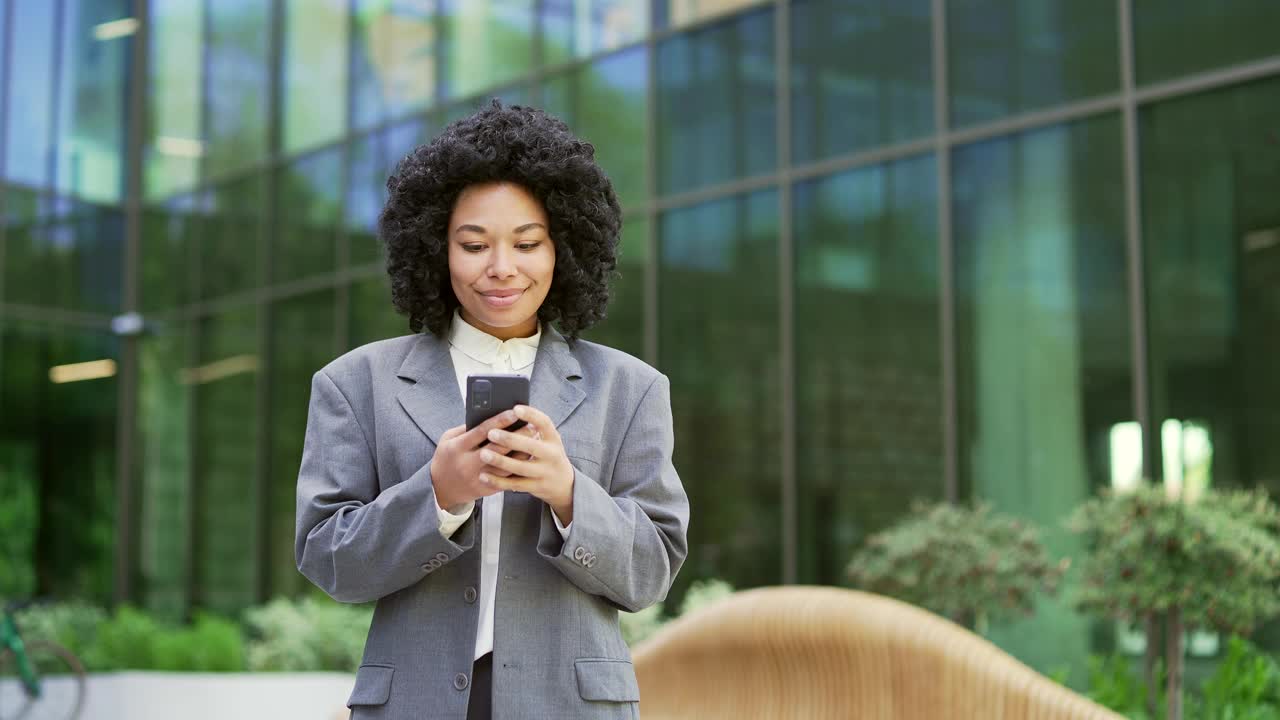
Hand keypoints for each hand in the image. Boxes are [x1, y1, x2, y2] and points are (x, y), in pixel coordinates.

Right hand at [430, 411, 539, 509]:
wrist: (440, 489)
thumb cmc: (447, 457)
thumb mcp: (448, 439)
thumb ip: (466, 428)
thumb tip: (490, 416)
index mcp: (458, 448)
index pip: (482, 431)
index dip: (500, 421)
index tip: (515, 412)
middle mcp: (468, 464)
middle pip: (498, 448)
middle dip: (517, 436)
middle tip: (532, 425)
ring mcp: (478, 478)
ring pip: (506, 466)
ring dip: (522, 452)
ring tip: (535, 441)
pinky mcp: (487, 490)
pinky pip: (507, 479)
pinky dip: (519, 467)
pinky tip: (528, 457)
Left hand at [477, 405, 575, 523]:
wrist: (563, 483)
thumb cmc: (548, 455)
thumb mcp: (548, 441)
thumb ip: (532, 431)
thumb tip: (506, 415)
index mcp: (553, 439)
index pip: (545, 423)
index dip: (531, 415)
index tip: (515, 409)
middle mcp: (552, 455)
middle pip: (531, 446)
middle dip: (510, 440)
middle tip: (491, 433)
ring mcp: (545, 472)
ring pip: (520, 467)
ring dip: (500, 461)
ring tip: (483, 454)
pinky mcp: (536, 487)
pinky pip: (514, 484)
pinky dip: (498, 481)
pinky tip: (484, 475)